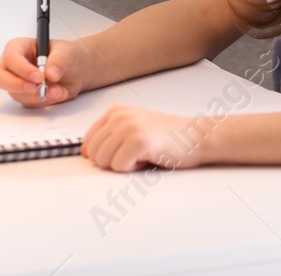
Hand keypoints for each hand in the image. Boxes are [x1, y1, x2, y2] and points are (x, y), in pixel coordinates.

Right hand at [0, 37, 88, 106]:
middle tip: (36, 88)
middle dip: (16, 85)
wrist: (76, 71)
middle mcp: (13, 65)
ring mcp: (17, 82)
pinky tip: (58, 93)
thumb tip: (50, 73)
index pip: (10, 58)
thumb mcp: (66, 52)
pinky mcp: (25, 96)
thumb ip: (59, 60)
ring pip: (15, 94)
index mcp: (19, 47)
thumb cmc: (66, 56)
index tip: (39, 77)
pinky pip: (28, 103)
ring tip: (59, 90)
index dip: (22, 69)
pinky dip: (44, 101)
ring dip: (37, 96)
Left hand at [81, 106, 209, 172]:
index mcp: (115, 112)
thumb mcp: (132, 130)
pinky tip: (148, 157)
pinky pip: (119, 167)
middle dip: (112, 161)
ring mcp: (128, 127)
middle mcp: (119, 116)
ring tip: (142, 155)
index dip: (101, 155)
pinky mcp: (138, 141)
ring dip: (123, 166)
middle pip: (93, 153)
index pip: (87, 141)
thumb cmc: (167, 137)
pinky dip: (133, 169)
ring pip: (104, 162)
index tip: (119, 155)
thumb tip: (85, 153)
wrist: (195, 136)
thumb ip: (109, 138)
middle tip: (135, 155)